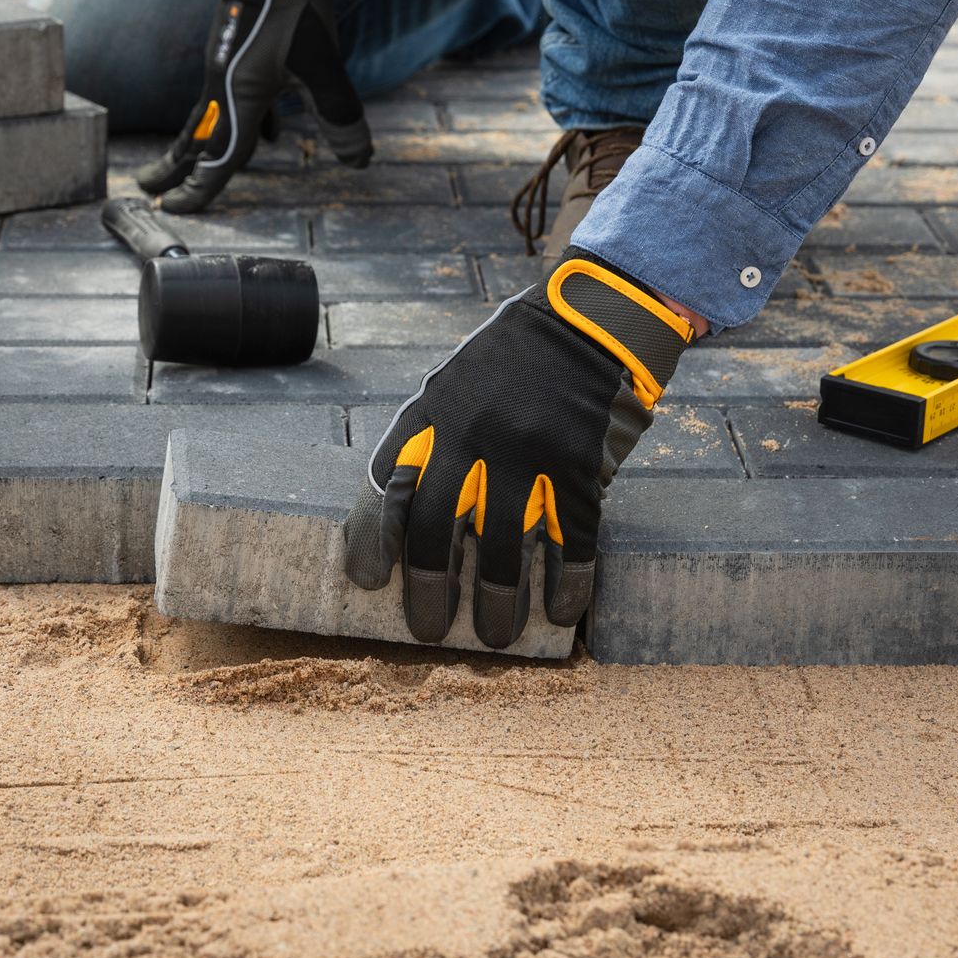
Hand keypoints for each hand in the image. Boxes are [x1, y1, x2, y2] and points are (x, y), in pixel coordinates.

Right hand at [135, 0, 371, 213]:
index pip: (218, 158)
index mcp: (239, 100)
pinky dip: (236, 123)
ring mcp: (224, 68)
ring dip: (199, 147)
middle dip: (170, 168)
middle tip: (147, 189)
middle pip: (191, 139)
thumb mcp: (323, 67)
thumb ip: (339, 115)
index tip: (175, 210)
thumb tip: (358, 159)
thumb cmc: (293, 8)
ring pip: (208, 119)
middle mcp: (222, 88)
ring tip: (197, 167)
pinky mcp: (233, 53)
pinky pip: (227, 99)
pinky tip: (267, 129)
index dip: (200, 190)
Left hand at [345, 250, 692, 648]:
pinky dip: (566, 582)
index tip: (368, 581)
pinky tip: (561, 611)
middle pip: (438, 530)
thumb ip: (430, 440)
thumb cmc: (513, 362)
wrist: (589, 320)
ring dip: (496, 601)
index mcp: (432, 414)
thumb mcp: (454, 385)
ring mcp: (527, 453)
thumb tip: (406, 516)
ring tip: (493, 637)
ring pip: (501, 548)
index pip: (388, 487)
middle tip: (427, 631)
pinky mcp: (580, 465)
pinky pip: (569, 540)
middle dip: (429, 589)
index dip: (373, 540)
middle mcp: (471, 436)